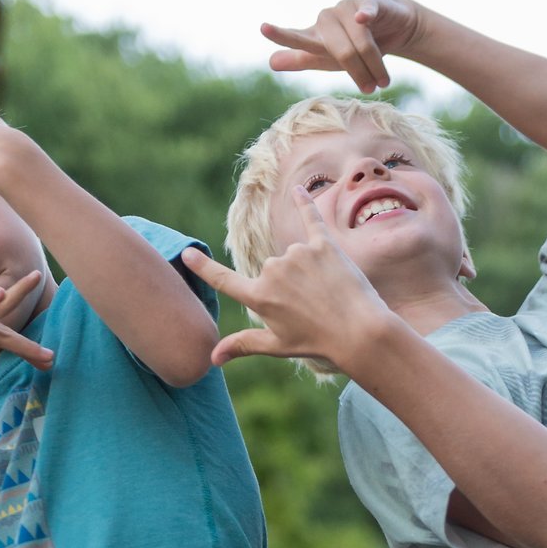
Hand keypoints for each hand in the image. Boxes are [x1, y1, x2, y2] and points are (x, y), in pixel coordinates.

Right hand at [182, 193, 390, 371]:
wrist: (359, 331)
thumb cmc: (317, 342)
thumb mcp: (277, 345)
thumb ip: (242, 344)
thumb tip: (211, 358)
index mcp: (259, 297)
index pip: (223, 280)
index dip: (203, 267)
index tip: (187, 253)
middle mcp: (272, 271)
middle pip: (272, 272)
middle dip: (288, 287)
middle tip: (312, 309)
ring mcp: (297, 254)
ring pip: (293, 256)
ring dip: (307, 271)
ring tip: (327, 294)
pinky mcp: (322, 243)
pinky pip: (310, 218)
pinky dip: (304, 203)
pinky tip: (298, 189)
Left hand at [261, 0, 422, 93]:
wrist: (393, 27)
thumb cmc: (355, 46)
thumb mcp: (328, 58)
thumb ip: (301, 59)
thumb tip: (271, 62)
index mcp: (316, 35)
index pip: (297, 38)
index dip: (281, 35)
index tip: (263, 28)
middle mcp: (328, 18)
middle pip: (341, 52)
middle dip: (358, 72)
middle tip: (370, 89)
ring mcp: (348, 8)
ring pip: (361, 42)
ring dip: (374, 65)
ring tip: (383, 81)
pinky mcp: (371, 1)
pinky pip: (367, 9)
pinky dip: (366, 14)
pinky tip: (363, 18)